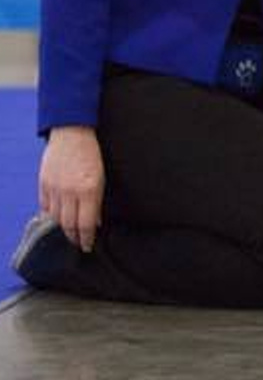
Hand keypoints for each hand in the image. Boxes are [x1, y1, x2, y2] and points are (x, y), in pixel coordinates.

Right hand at [39, 126, 104, 252]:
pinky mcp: (43, 184)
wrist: (72, 133)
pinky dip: (51, 215)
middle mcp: (70, 192)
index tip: (88, 246)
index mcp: (89, 190)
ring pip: (55, 218)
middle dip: (75, 237)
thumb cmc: (92, 155)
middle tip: (79, 244)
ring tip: (69, 233)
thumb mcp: (102, 177)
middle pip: (69, 225)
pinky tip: (57, 218)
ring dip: (62, 228)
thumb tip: (95, 222)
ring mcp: (54, 188)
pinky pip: (45, 207)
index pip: (86, 224)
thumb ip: (97, 201)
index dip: (87, 238)